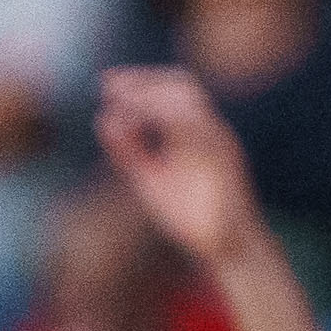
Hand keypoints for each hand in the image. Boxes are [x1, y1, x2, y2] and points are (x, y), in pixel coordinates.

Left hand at [95, 66, 263, 264]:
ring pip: (189, 101)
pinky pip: (197, 127)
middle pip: (181, 85)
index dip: (140, 80)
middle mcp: (212, 131)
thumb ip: (129, 150)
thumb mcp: (150, 178)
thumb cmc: (192, 216)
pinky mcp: (225, 160)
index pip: (172, 89)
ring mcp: (221, 143)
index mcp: (197, 133)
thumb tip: (104, 118)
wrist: (226, 250)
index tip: (106, 83)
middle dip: (143, 80)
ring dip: (151, 96)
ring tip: (121, 101)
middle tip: (109, 87)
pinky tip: (137, 123)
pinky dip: (164, 118)